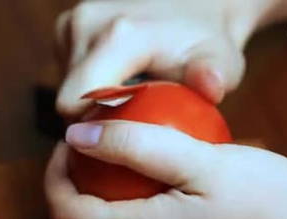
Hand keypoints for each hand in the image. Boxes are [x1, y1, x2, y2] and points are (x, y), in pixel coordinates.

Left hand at [45, 121, 286, 218]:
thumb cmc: (270, 204)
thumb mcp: (202, 161)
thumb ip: (134, 146)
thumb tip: (78, 136)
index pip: (66, 212)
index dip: (55, 175)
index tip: (68, 141)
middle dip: (67, 189)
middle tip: (83, 152)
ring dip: (92, 203)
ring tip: (108, 165)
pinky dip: (119, 215)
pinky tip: (143, 188)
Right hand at [55, 0, 274, 115]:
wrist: (193, 6)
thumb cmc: (206, 44)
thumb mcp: (221, 62)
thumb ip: (215, 76)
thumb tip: (210, 85)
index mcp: (117, 36)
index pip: (74, 105)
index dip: (93, 130)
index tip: (121, 137)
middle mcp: (86, 24)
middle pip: (68, 100)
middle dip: (93, 117)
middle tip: (130, 117)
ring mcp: (72, 22)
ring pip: (66, 88)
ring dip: (91, 100)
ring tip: (126, 94)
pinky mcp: (66, 26)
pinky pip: (68, 73)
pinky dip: (88, 82)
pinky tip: (117, 78)